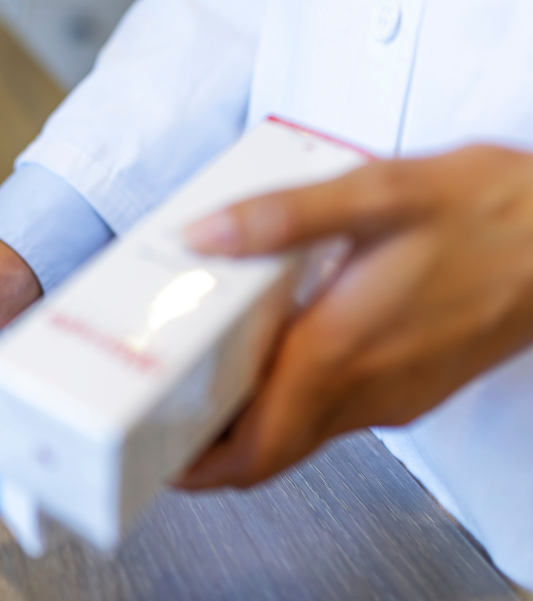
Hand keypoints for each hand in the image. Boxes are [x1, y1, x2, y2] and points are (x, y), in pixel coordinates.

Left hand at [176, 145, 532, 488]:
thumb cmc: (492, 212)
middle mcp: (368, 388)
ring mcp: (397, 394)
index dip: (201, 462)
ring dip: (254, 420)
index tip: (161, 452)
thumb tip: (204, 234)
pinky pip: (339, 412)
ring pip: (306, 433)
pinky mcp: (415, 385)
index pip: (258, 445)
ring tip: (210, 375)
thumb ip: (283, 215)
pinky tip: (282, 350)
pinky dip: (295, 400)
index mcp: (342, 349)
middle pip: (273, 449)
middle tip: (169, 410)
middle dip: (215, 444)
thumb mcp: (380, 191)